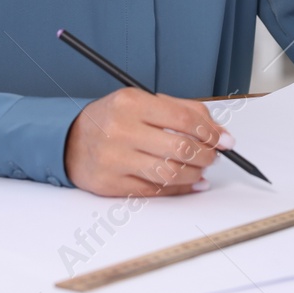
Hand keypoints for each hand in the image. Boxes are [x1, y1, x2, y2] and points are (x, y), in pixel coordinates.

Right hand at [63, 87, 231, 196]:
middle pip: (179, 148)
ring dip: (195, 174)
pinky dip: (180, 189)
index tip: (224, 140)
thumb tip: (219, 133)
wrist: (69, 141)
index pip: (183, 118)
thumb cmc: (112, 119)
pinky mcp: (111, 184)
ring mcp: (115, 159)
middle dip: (206, 155)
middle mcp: (121, 130)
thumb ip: (182, 111)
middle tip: (214, 155)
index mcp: (130, 103)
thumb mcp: (142, 102)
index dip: (211, 132)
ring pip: (170, 173)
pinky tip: (190, 183)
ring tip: (201, 170)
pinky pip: (155, 191)